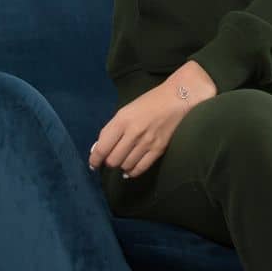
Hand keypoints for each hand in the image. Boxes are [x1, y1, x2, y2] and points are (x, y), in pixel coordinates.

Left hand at [88, 61, 217, 178]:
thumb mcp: (126, 111)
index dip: (95, 159)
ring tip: (123, 161)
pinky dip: (132, 172)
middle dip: (109, 162)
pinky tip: (130, 170)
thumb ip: (112, 129)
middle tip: (111, 158)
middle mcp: (133, 133)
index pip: (102, 147)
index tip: (93, 164)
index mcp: (122, 120)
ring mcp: (147, 142)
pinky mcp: (159, 149)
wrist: (177, 98)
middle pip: (113, 160)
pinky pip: (141, 168)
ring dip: (121, 166)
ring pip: (125, 165)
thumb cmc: (149, 102)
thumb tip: (99, 149)